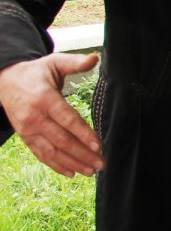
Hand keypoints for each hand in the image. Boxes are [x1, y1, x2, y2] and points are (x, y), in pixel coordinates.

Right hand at [0, 53, 104, 176]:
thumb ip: (74, 62)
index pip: (67, 120)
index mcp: (44, 99)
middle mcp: (35, 117)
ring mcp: (28, 130)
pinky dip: (57, 165)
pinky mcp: (25, 137)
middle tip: (102, 163)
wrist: (4, 81)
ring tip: (91, 171)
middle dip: (83, 154)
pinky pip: (41, 155)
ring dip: (73, 163)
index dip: (83, 134)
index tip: (99, 145)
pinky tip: (72, 172)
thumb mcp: (54, 62)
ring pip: (52, 151)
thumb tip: (95, 57)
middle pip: (62, 140)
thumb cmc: (36, 73)